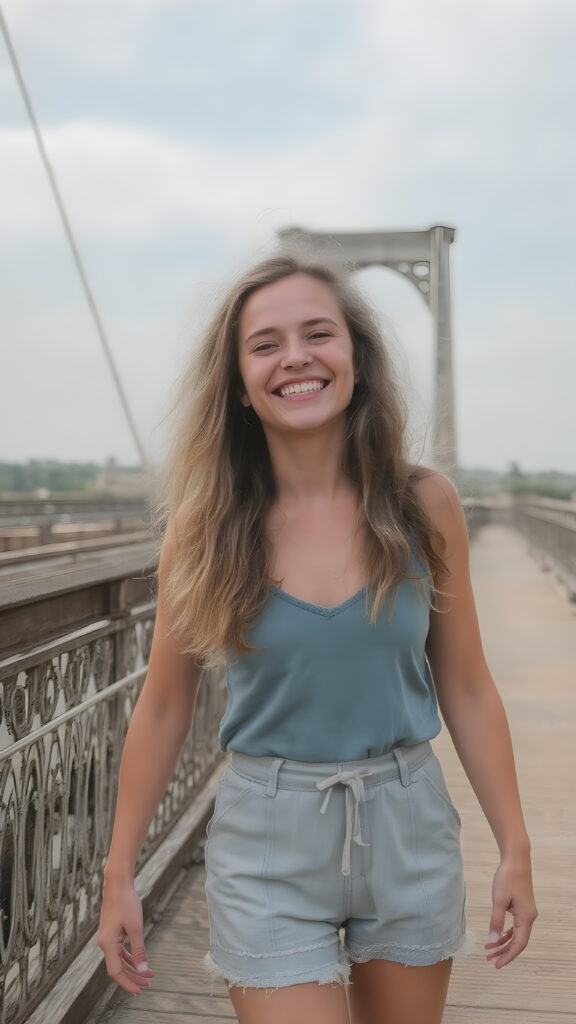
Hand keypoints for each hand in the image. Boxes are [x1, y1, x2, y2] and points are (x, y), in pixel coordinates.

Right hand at [97, 880, 154, 994]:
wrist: (117, 885)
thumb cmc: (126, 903)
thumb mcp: (136, 928)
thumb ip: (139, 950)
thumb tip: (143, 969)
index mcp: (108, 944)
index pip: (115, 972)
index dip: (127, 983)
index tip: (139, 990)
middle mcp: (105, 944)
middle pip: (118, 968)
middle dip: (133, 977)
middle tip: (149, 983)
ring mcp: (107, 939)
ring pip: (120, 960)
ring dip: (133, 968)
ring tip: (149, 974)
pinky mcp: (111, 934)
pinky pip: (120, 951)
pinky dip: (130, 957)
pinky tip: (140, 961)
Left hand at [485, 855, 537, 967]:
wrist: (516, 860)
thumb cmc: (507, 878)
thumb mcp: (499, 900)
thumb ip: (496, 921)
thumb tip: (493, 939)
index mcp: (526, 918)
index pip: (519, 944)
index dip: (508, 956)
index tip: (497, 964)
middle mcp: (529, 917)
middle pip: (517, 941)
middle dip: (504, 951)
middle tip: (489, 959)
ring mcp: (526, 912)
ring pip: (516, 934)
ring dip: (503, 942)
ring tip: (488, 949)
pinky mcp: (522, 907)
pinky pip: (515, 925)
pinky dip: (505, 932)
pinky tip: (496, 936)